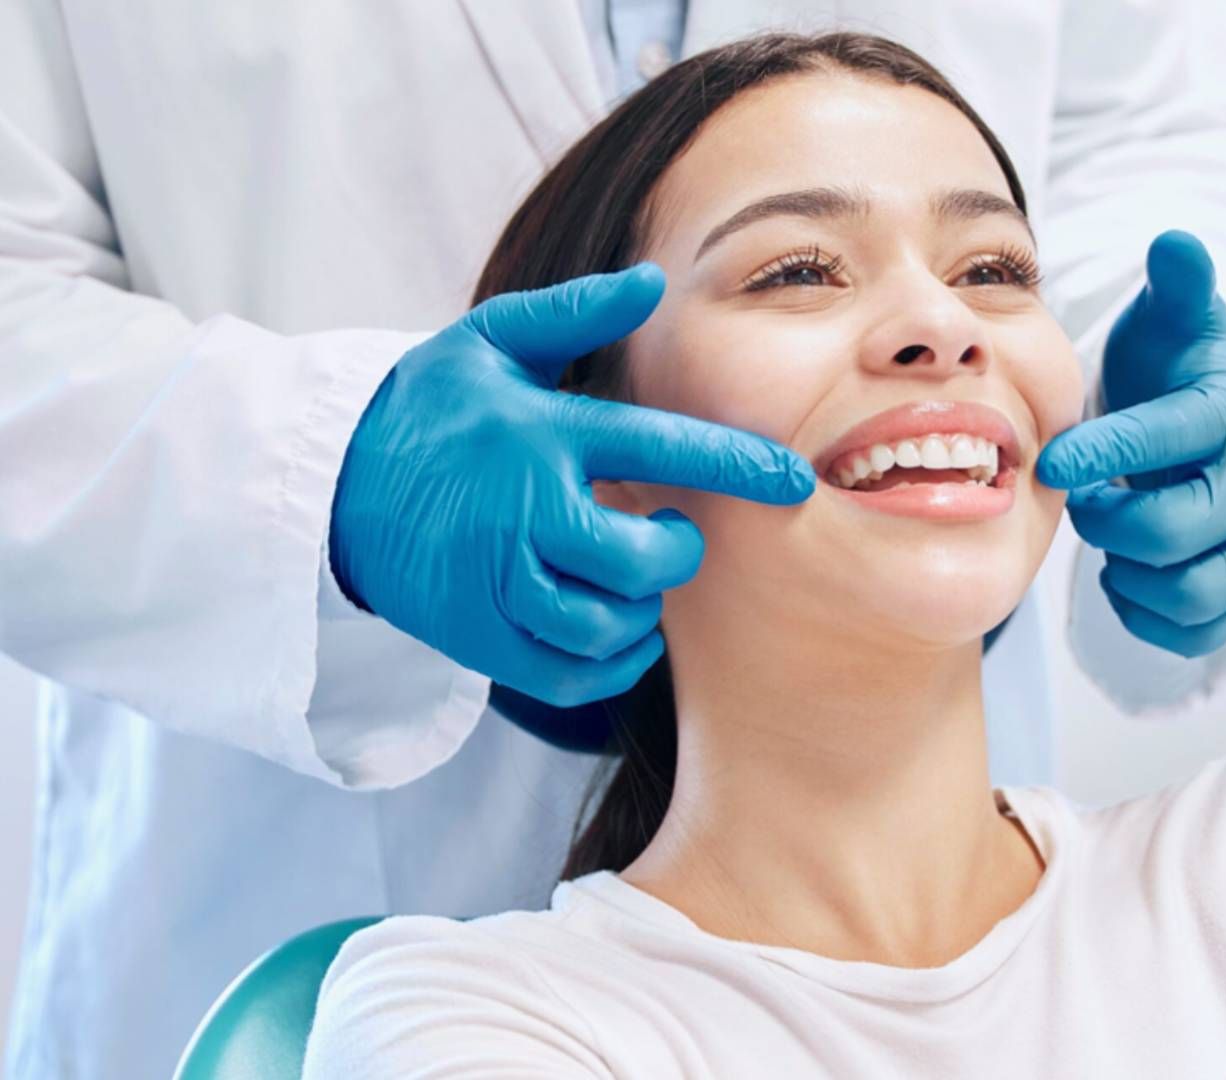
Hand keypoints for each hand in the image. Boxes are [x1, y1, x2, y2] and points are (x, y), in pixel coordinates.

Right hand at [330, 265, 812, 718]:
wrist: (326, 483)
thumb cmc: (429, 406)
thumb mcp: (489, 341)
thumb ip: (574, 313)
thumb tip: (650, 281)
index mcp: (539, 434)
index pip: (659, 447)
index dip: (736, 465)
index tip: (794, 481)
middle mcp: (519, 511)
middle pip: (639, 559)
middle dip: (676, 551)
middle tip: (670, 534)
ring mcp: (493, 581)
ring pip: (604, 624)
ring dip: (643, 611)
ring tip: (634, 579)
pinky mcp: (475, 637)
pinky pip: (567, 675)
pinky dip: (610, 664)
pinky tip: (618, 630)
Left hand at [1035, 231, 1225, 658]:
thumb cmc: (1185, 370)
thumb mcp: (1178, 319)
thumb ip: (1177, 285)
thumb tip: (1174, 241)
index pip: (1172, 438)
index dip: (1109, 452)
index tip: (1052, 459)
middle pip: (1178, 530)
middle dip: (1111, 520)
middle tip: (1083, 498)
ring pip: (1196, 592)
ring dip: (1133, 573)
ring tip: (1109, 536)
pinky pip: (1200, 629)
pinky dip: (1152, 616)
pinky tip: (1124, 576)